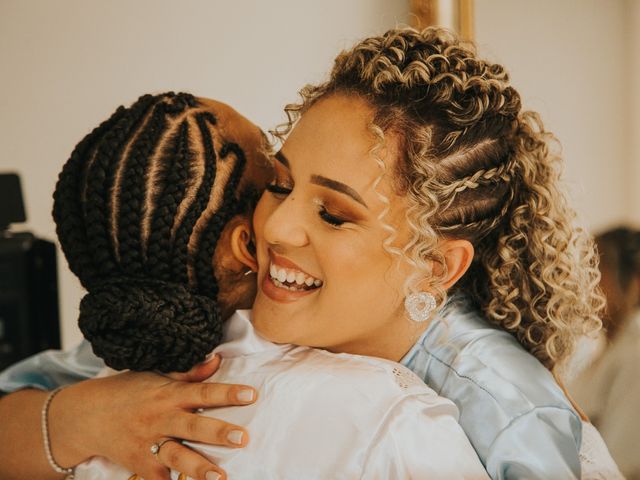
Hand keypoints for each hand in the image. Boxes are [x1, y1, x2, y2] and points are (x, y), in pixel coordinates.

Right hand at [49, 355, 255, 479]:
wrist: (86, 416)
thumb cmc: (128, 391)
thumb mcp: (156, 376)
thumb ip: (189, 373)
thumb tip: (218, 359)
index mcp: (169, 395)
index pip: (203, 391)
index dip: (227, 393)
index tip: (251, 394)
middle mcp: (161, 419)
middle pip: (192, 426)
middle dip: (218, 433)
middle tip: (243, 438)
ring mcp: (149, 444)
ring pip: (176, 457)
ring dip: (198, 468)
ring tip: (220, 477)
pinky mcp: (139, 464)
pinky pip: (157, 479)